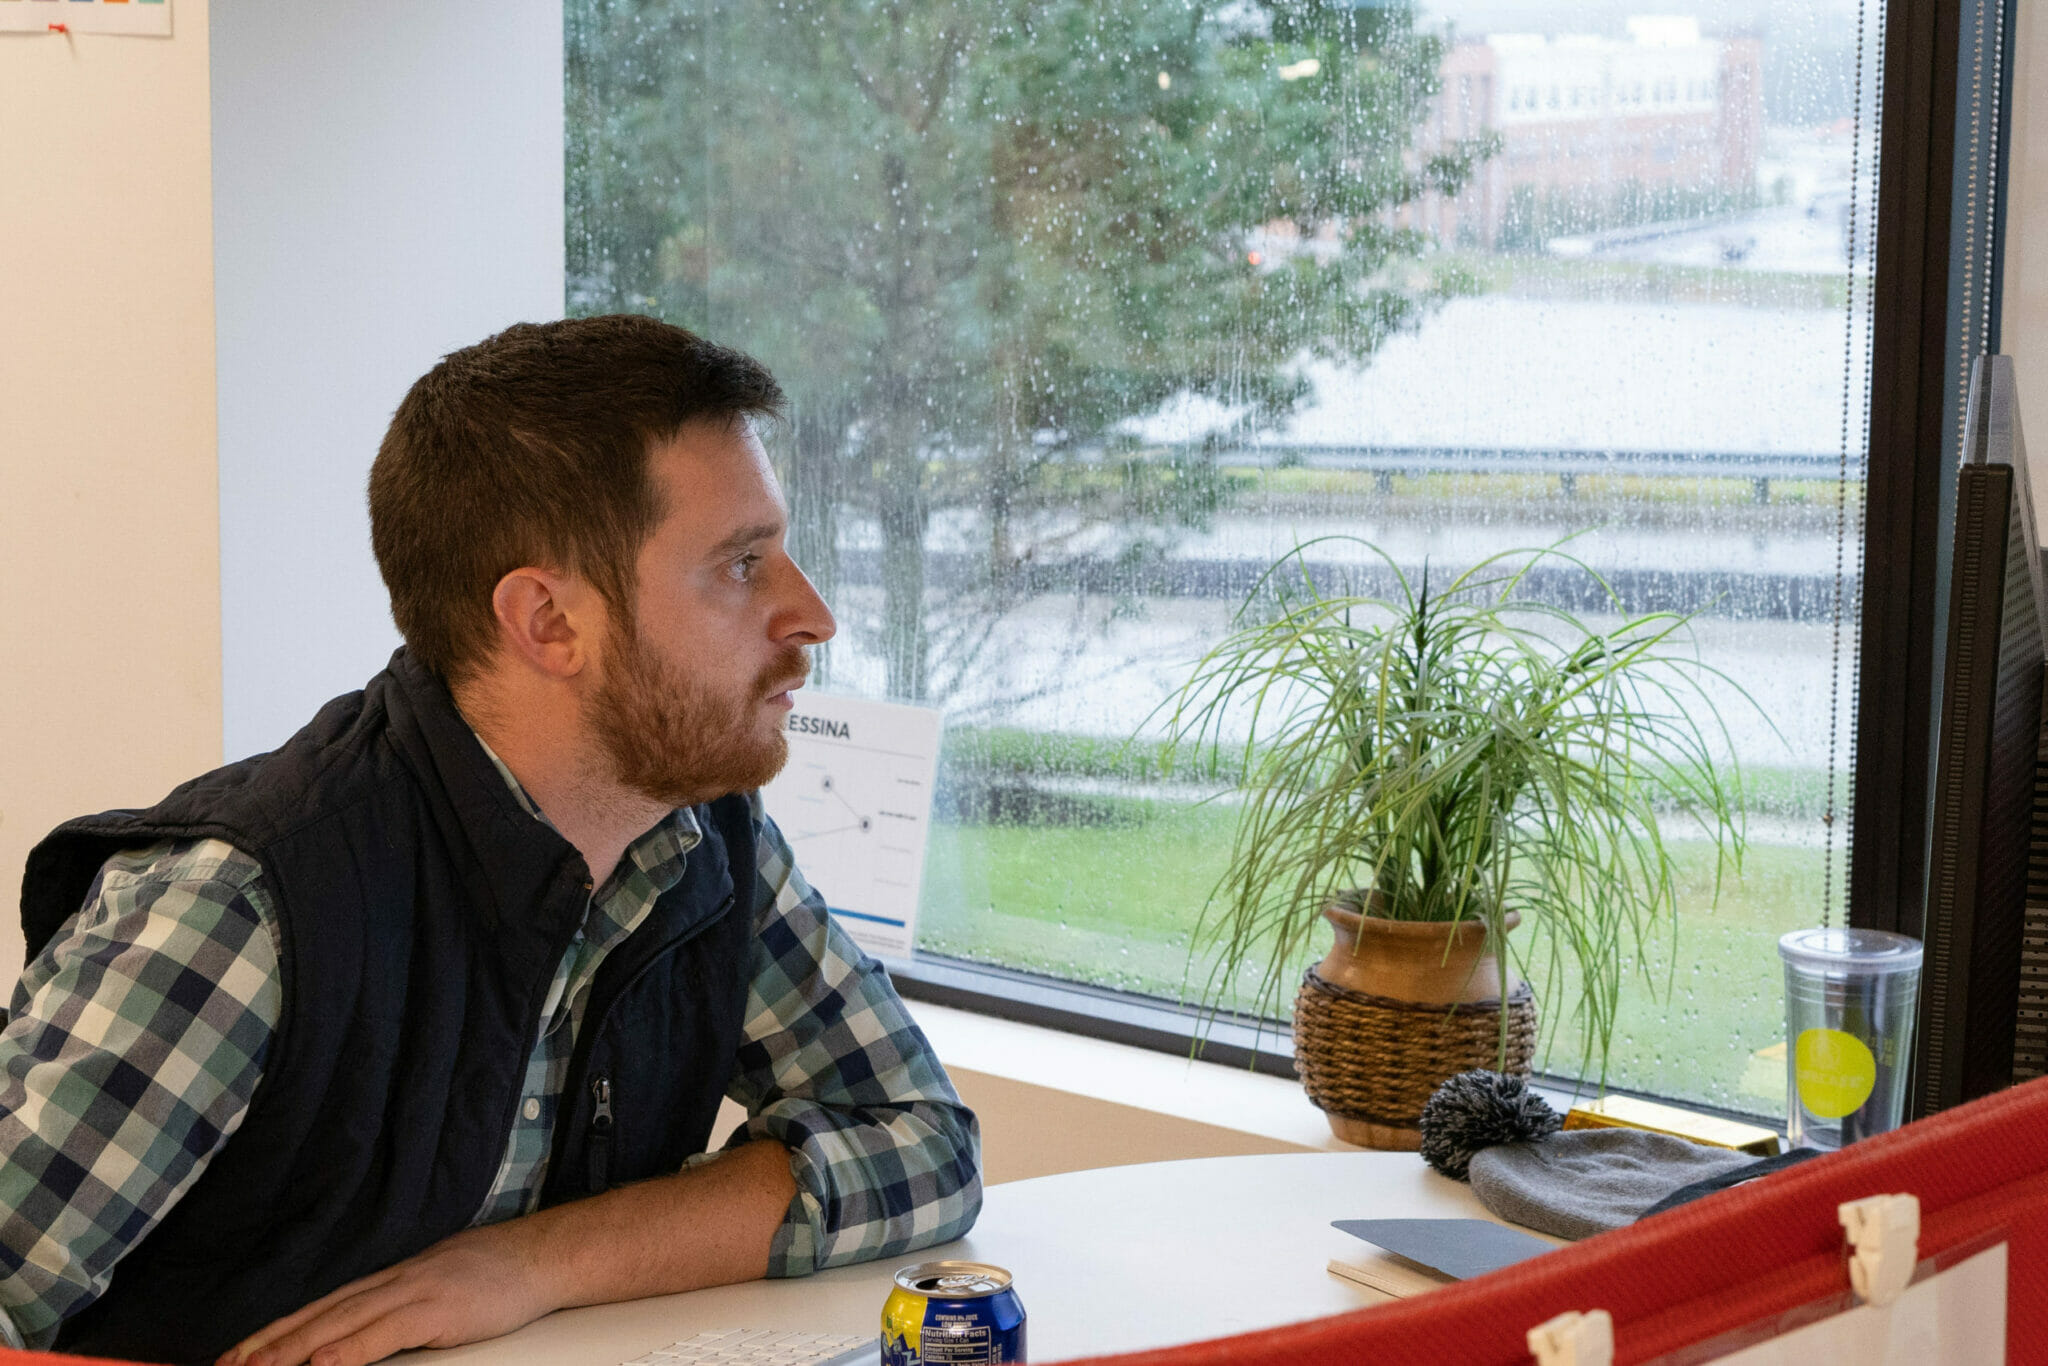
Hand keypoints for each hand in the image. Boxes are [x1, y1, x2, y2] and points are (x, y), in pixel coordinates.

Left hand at [216, 1220, 561, 1365]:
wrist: (542, 1255)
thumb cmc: (493, 1277)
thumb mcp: (435, 1289)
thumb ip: (397, 1309)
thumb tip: (360, 1336)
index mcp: (387, 1283)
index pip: (317, 1310)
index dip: (272, 1333)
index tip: (234, 1355)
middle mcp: (390, 1284)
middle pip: (316, 1316)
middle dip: (267, 1345)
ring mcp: (413, 1293)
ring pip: (340, 1324)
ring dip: (292, 1350)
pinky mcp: (439, 1309)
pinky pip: (386, 1332)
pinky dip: (352, 1349)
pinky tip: (324, 1365)